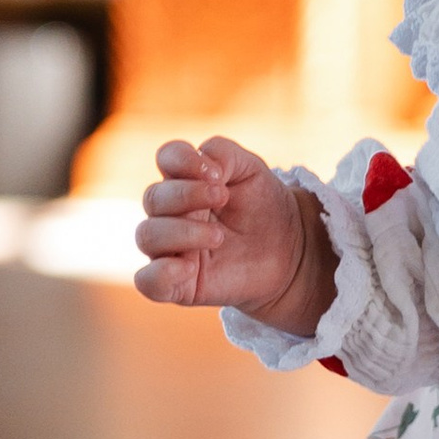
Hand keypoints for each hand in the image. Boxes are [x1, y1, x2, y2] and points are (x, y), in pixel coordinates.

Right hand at [135, 137, 329, 324]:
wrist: (291, 252)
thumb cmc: (264, 208)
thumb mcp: (252, 171)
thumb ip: (224, 154)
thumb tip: (201, 161)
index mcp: (187, 180)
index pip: (166, 158)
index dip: (182, 159)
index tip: (217, 173)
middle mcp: (171, 213)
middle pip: (153, 197)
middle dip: (187, 195)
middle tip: (223, 198)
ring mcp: (171, 249)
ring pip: (147, 236)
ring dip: (182, 232)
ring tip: (220, 237)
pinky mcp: (178, 284)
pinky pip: (147, 281)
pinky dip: (160, 274)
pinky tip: (188, 268)